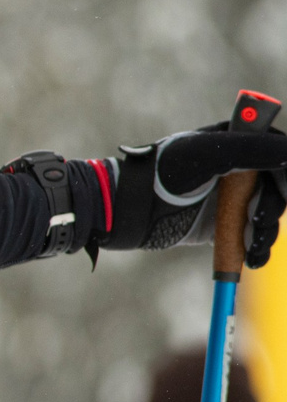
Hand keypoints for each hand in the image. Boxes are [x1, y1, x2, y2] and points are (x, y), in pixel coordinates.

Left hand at [99, 119, 286, 263]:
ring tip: (253, 246)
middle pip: (279, 188)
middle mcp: (238, 170)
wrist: (130, 210)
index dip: (286, 169)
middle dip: (275, 206)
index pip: (278, 151)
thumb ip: (252, 149)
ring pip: (268, 215)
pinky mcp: (222, 226)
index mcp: (236, 143)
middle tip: (256, 219)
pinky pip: (251, 238)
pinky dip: (257, 249)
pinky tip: (251, 258)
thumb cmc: (164, 173)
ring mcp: (231, 199)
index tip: (285, 188)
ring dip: (268, 233)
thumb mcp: (209, 154)